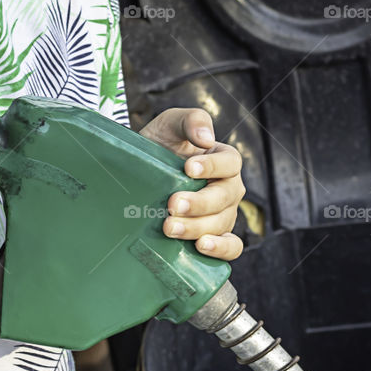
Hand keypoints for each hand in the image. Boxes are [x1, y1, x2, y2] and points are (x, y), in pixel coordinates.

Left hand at [138, 108, 244, 259]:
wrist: (139, 175)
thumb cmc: (160, 145)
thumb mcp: (170, 123)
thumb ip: (190, 121)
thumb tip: (206, 138)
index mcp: (223, 160)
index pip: (229, 162)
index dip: (212, 166)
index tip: (187, 168)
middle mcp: (228, 188)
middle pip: (225, 196)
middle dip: (199, 202)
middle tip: (173, 204)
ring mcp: (223, 213)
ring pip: (222, 223)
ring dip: (198, 227)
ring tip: (170, 227)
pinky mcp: (215, 235)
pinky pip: (231, 247)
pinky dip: (221, 249)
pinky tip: (201, 247)